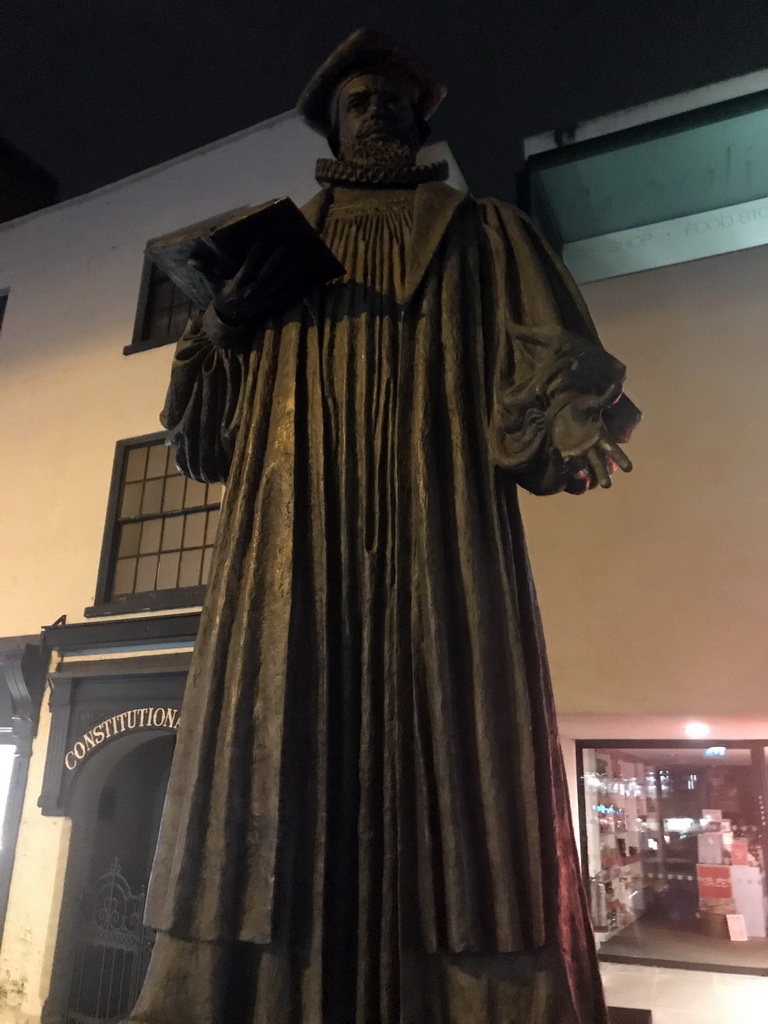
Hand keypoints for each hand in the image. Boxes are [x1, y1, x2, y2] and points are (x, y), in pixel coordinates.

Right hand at [192, 239, 307, 326]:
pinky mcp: (269, 304)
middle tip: (283, 248)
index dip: (253, 255)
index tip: (260, 242)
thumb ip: (205, 270)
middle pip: (265, 275)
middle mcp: (251, 292)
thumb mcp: (213, 284)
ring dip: (286, 273)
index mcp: (237, 285)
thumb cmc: (222, 296)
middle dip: (274, 262)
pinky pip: (283, 295)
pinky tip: (300, 277)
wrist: (229, 319)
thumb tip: (190, 260)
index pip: (246, 268)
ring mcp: (262, 299)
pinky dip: (292, 287)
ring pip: (276, 285)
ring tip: (294, 260)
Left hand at [551, 399, 632, 491]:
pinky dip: (560, 461)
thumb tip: (618, 386)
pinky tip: (556, 452)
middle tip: (607, 485)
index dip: (621, 459)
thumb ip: (606, 399)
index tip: (629, 469)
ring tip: (582, 475)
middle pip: (599, 464)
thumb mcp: (593, 403)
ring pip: (581, 466)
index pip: (613, 450)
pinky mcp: (563, 453)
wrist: (564, 410)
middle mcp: (590, 448)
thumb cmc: (582, 408)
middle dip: (603, 474)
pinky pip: (563, 462)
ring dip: (580, 471)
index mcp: (600, 436)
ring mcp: (577, 452)